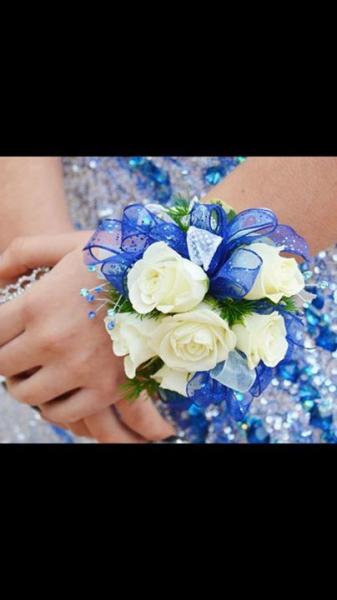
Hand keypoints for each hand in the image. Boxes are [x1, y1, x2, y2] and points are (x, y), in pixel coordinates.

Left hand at [0, 233, 174, 442]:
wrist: (173, 278)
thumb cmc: (118, 259)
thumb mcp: (69, 243)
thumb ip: (22, 252)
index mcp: (37, 303)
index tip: (8, 330)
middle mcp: (53, 340)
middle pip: (3, 365)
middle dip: (8, 357)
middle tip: (21, 349)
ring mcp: (80, 369)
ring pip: (26, 394)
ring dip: (25, 383)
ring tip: (38, 369)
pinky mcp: (106, 391)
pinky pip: (62, 413)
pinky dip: (53, 405)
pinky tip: (59, 388)